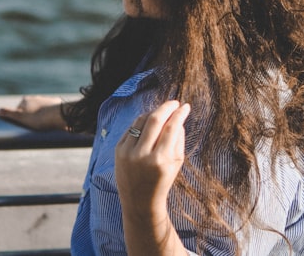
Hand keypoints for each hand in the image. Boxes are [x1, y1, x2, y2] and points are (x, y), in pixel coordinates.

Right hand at [0, 95, 67, 130]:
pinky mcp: (56, 105)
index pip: (18, 110)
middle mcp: (35, 98)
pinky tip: (51, 126)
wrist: (60, 116)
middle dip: (30, 119)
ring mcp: (46, 100)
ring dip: (40, 119)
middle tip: (32, 130)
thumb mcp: (20, 117)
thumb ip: (8, 113)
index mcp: (25, 100)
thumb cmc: (39, 118)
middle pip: (29, 111)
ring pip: (40, 111)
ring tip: (42, 129)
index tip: (23, 127)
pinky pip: (50, 113)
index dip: (19, 120)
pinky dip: (50, 118)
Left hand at [115, 100, 190, 218]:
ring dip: (153, 112)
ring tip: (162, 112)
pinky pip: (132, 128)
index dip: (179, 114)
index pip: (171, 128)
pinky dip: (141, 122)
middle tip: (174, 103)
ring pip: (141, 120)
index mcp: (161, 160)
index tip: (185, 106)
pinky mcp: (118, 150)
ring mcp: (128, 152)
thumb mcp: (176, 162)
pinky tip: (149, 121)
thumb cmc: (162, 180)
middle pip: (155, 119)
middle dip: (166, 107)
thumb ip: (178, 138)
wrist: (139, 201)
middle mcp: (142, 155)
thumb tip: (178, 116)